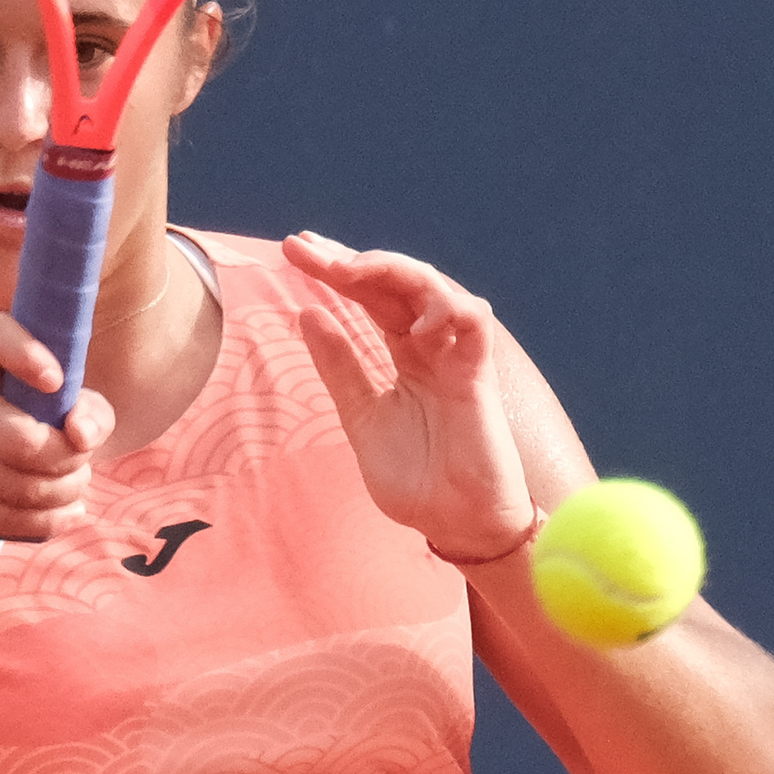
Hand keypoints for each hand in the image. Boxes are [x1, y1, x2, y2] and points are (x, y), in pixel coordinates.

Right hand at [0, 308, 115, 543]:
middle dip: (69, 459)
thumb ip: (90, 411)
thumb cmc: (28, 422)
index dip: (24, 352)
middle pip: (21, 440)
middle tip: (82, 459)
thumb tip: (80, 435)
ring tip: (75, 484)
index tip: (57, 382)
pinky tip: (66, 511)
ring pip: (20, 486)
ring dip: (65, 491)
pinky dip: (52, 519)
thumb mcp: (65, 408)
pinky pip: (9, 517)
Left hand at [285, 232, 535, 561]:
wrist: (455, 526)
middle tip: (306, 247)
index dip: (337, 271)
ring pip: (435, 288)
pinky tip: (414, 318)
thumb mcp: (361, 417)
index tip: (296, 250)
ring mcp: (457, 358)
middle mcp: (432, 349)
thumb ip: (340, 368)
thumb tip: (306, 313)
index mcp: (405, 357)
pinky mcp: (478, 378)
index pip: (371, 298)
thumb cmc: (416, 481)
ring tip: (351, 271)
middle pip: (396, 284)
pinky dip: (447, 308)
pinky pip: (475, 323)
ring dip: (394, 270)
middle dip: (351, 259)